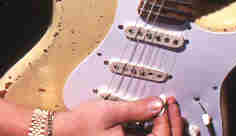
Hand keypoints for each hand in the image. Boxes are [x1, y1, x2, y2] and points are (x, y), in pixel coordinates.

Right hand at [53, 97, 180, 135]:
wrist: (64, 131)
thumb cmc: (81, 125)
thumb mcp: (111, 111)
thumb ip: (136, 109)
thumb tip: (156, 104)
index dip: (167, 120)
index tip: (164, 105)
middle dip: (171, 124)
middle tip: (170, 107)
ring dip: (164, 127)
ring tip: (163, 111)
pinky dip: (152, 130)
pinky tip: (150, 119)